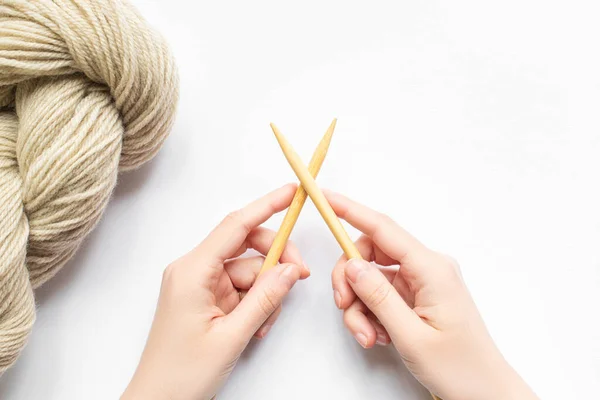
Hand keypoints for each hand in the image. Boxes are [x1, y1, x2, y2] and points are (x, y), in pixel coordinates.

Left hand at [122, 184, 309, 399]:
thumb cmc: (181, 374)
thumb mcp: (232, 337)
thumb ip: (265, 299)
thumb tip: (291, 269)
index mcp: (192, 272)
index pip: (235, 226)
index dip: (266, 206)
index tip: (292, 193)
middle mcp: (194, 270)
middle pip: (247, 247)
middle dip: (276, 261)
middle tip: (300, 276)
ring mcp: (200, 283)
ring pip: (249, 271)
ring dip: (265, 293)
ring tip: (262, 325)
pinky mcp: (206, 297)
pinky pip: (241, 287)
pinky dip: (256, 302)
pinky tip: (255, 326)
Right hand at [326, 190, 538, 399]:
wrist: (486, 393)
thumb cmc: (459, 368)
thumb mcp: (411, 336)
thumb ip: (378, 297)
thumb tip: (352, 265)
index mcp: (431, 269)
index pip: (383, 229)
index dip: (350, 210)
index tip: (325, 197)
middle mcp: (427, 267)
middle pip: (370, 253)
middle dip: (349, 279)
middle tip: (343, 306)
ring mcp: (422, 282)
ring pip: (372, 277)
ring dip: (360, 305)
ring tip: (367, 336)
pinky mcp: (417, 296)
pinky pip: (381, 294)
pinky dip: (371, 313)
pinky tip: (379, 336)